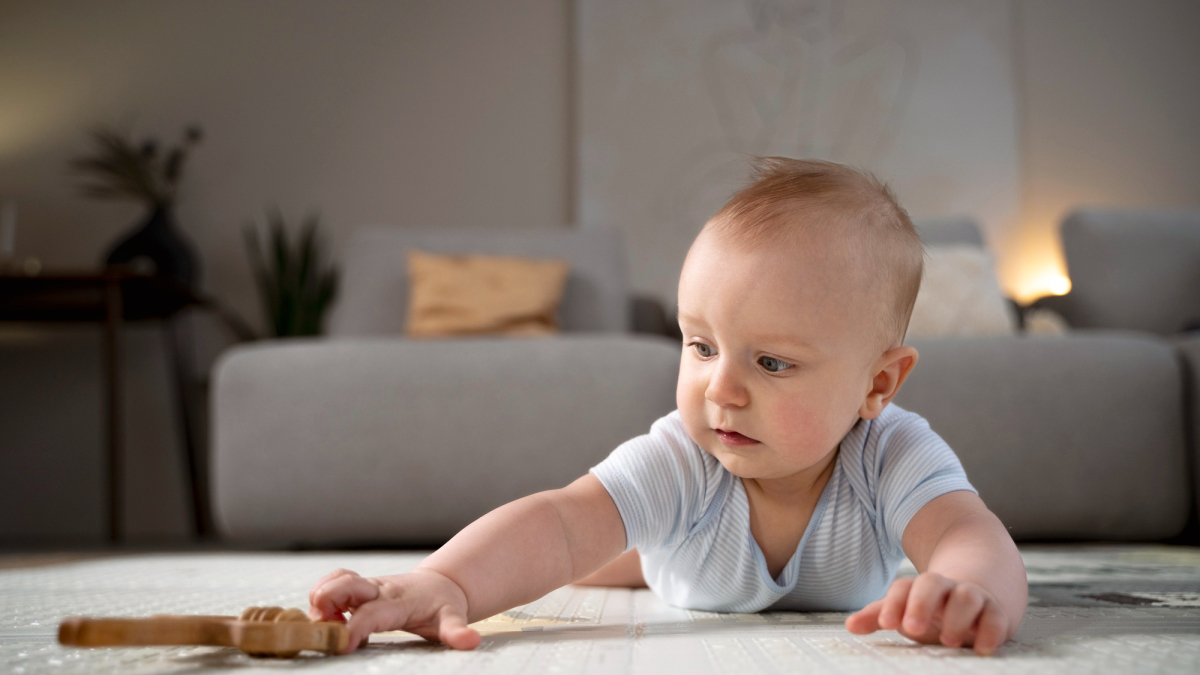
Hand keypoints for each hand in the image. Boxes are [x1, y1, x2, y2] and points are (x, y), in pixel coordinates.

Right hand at [308, 567, 480, 652]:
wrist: (442, 584)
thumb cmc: (443, 606)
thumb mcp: (453, 619)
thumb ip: (457, 632)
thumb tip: (471, 641)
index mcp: (400, 601)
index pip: (371, 613)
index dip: (355, 627)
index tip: (343, 645)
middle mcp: (379, 589)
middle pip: (346, 585)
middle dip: (328, 601)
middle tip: (323, 627)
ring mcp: (367, 585)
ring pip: (337, 579)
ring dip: (321, 596)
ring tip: (321, 621)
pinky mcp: (358, 586)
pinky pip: (333, 581)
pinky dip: (321, 593)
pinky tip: (324, 615)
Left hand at [844, 573, 1010, 655]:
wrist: (979, 594)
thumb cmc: (934, 609)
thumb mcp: (907, 612)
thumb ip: (880, 616)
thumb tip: (850, 626)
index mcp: (920, 588)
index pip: (903, 588)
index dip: (893, 605)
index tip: (886, 625)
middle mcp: (945, 589)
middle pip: (932, 584)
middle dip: (921, 604)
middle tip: (913, 629)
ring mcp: (972, 598)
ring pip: (966, 597)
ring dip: (957, 617)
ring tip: (948, 640)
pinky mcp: (995, 613)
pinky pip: (995, 618)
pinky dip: (990, 632)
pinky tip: (981, 648)